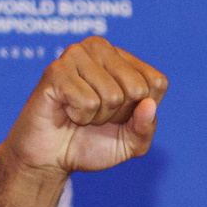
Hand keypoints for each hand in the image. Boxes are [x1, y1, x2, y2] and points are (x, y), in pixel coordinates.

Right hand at [3, 36, 167, 174]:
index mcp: (123, 58)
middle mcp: (100, 47)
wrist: (50, 158)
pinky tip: (66, 111)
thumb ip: (146, 128)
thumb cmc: (90, 144)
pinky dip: (79, 117)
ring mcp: (76, 55)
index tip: (118, 116)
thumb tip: (149, 105)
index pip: (156, 82)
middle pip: (137, 88)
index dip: (140, 111)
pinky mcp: (56, 70)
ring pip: (113, 95)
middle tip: (95, 115)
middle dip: (119, 114)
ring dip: (97, 117)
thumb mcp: (130, 143)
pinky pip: (88, 101)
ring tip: (79, 113)